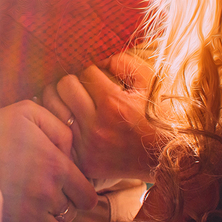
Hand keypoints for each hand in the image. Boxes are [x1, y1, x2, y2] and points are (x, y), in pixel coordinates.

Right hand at [0, 100, 97, 221]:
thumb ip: (61, 128)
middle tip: (47, 196)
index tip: (68, 188)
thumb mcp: (29, 113)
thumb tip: (73, 154)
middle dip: (64, 207)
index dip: (80, 193)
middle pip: (72, 215)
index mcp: (56, 166)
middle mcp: (46, 195)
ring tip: (38, 213)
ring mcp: (29, 217)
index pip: (88, 197)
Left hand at [42, 50, 155, 181]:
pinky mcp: (84, 162)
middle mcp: (97, 127)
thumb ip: (123, 63)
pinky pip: (59, 134)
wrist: (168, 157)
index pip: (85, 72)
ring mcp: (88, 147)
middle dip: (72, 82)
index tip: (100, 79)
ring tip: (71, 102)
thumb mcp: (149, 82)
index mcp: (114, 104)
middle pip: (63, 87)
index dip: (92, 71)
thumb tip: (97, 59)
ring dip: (60, 100)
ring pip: (53, 109)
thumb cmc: (159, 115)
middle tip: (81, 88)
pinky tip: (71, 122)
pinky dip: (61, 125)